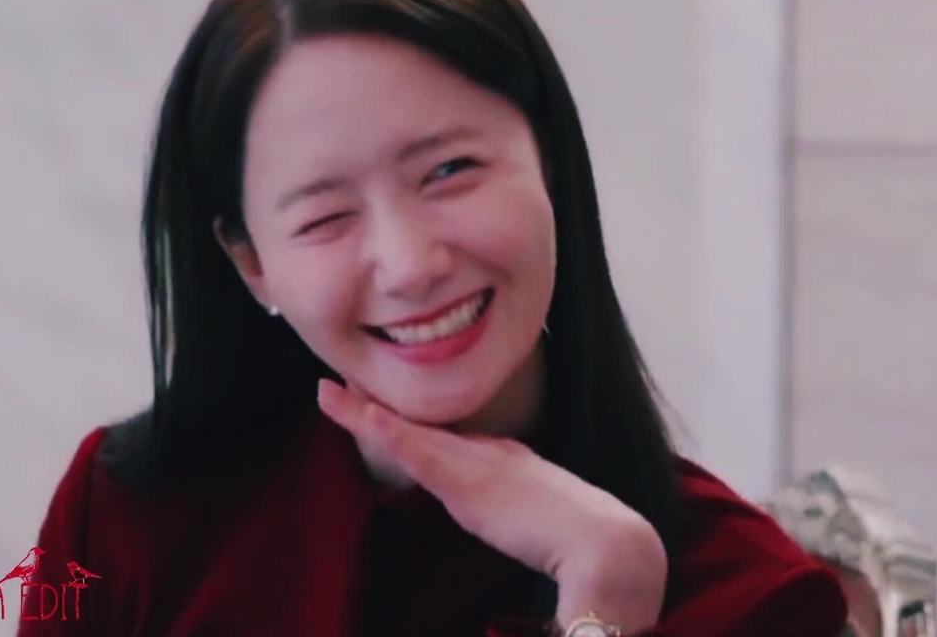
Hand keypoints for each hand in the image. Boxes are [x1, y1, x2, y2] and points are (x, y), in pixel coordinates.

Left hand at [317, 379, 666, 632]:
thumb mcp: (543, 532)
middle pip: (423, 427)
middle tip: (336, 389)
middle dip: (377, 409)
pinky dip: (385, 431)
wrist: (608, 546)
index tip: (381, 416)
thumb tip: (512, 534)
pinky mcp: (469, 483)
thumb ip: (519, 526)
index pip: (448, 439)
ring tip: (328, 394)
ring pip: (410, 432)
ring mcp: (479, 463)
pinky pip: (416, 452)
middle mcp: (491, 452)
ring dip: (365, 414)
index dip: (410, 426)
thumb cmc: (585, 548)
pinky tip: (359, 417)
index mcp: (509, 462)